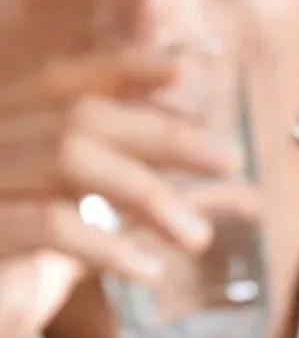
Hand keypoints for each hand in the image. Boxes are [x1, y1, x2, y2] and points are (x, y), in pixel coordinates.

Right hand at [0, 57, 242, 337]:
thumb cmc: (15, 269)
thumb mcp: (85, 225)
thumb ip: (145, 199)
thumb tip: (237, 188)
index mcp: (6, 128)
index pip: (63, 81)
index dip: (123, 67)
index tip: (185, 69)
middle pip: (82, 116)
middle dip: (165, 133)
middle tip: (231, 159)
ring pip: (69, 158)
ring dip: (149, 193)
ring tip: (198, 238)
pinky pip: (47, 224)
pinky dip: (107, 243)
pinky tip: (148, 270)